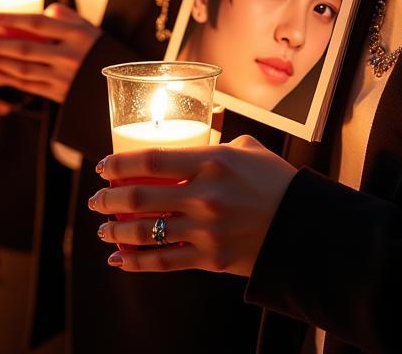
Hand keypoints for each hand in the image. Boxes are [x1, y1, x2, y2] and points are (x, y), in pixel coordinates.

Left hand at [0, 3, 100, 103]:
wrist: (121, 84)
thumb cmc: (99, 50)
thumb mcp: (88, 27)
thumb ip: (65, 16)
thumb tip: (43, 10)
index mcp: (77, 34)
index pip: (39, 24)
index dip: (15, 19)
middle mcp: (69, 55)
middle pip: (26, 49)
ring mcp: (64, 77)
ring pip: (23, 70)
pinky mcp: (59, 94)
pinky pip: (28, 87)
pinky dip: (7, 80)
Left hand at [88, 135, 296, 276]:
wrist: (305, 227)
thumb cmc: (276, 181)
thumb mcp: (248, 148)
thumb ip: (216, 142)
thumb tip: (192, 139)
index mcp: (212, 162)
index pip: (152, 160)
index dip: (119, 163)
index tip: (102, 166)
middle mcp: (205, 196)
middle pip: (139, 198)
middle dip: (108, 200)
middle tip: (96, 200)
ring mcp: (207, 231)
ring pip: (145, 233)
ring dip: (116, 231)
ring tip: (103, 229)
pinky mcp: (211, 260)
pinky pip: (164, 262)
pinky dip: (136, 263)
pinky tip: (119, 261)